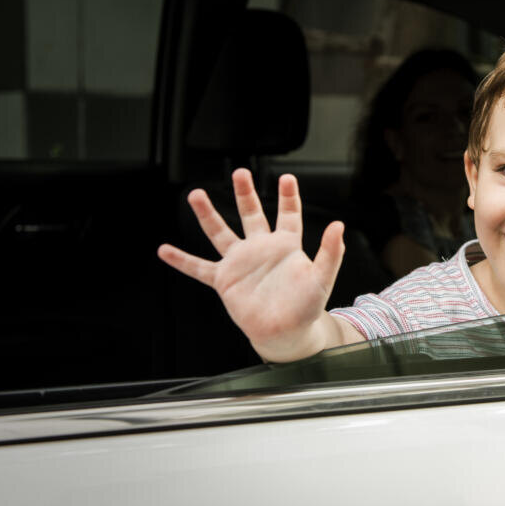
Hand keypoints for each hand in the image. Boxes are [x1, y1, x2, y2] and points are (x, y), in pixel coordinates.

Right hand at [157, 169, 344, 358]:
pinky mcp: (225, 281)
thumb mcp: (323, 277)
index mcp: (286, 246)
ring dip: (208, 214)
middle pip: (251, 214)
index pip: (288, 215)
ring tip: (196, 194)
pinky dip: (182, 261)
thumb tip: (339, 225)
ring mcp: (241, 263)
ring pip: (220, 233)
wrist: (286, 333)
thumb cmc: (307, 307)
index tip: (287, 178)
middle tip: (239, 172)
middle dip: (245, 193)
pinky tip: (165, 250)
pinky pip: (199, 268)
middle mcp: (261, 249)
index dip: (288, 196)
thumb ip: (331, 252)